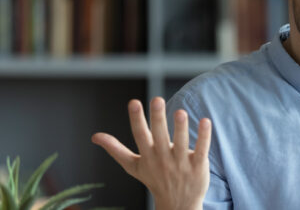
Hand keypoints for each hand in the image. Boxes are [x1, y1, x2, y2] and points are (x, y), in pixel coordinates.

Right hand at [91, 97, 210, 209]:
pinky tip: (205, 121)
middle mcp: (163, 158)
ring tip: (180, 112)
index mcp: (147, 155)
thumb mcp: (133, 166)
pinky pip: (201, 150)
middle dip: (157, 118)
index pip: (140, 135)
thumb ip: (116, 150)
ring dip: (180, 127)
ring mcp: (181, 163)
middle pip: (159, 136)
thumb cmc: (154, 179)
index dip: (137, 119)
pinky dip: (203, 136)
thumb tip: (95, 136)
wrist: (178, 205)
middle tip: (157, 99)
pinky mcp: (198, 166)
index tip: (134, 102)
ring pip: (181, 142)